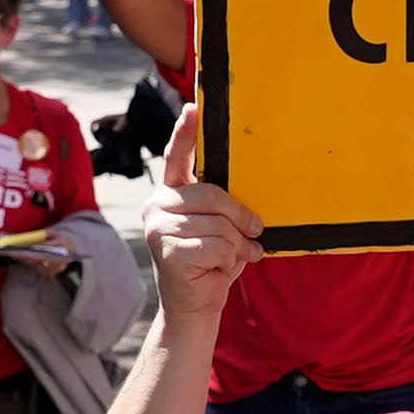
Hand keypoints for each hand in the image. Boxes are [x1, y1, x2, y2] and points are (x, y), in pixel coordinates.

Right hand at [141, 105, 263, 329]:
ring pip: (220, 224)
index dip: (185, 132)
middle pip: (213, 194)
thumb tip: (248, 195)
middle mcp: (158, 204)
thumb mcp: (221, 226)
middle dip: (241, 216)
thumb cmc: (213, 261)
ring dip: (238, 245)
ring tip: (236, 257)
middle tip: (255, 233)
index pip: (177, 156)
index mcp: (172, 192)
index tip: (194, 107)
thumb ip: (224, 205)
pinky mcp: (167, 250)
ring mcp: (158, 227)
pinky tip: (222, 270)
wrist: (195, 306)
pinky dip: (230, 259)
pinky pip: (218, 245)